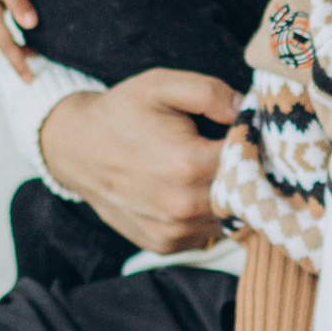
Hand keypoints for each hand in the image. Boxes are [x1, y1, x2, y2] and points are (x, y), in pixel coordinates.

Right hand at [38, 67, 238, 254]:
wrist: (76, 149)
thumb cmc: (122, 113)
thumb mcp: (161, 85)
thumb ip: (209, 92)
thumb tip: (245, 110)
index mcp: (187, 164)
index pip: (250, 160)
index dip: (255, 144)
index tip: (251, 132)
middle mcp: (182, 206)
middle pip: (244, 194)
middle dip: (246, 172)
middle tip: (236, 151)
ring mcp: (173, 231)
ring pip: (229, 218)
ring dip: (229, 197)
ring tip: (211, 170)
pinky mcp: (165, 244)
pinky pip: (206, 233)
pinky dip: (207, 214)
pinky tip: (192, 191)